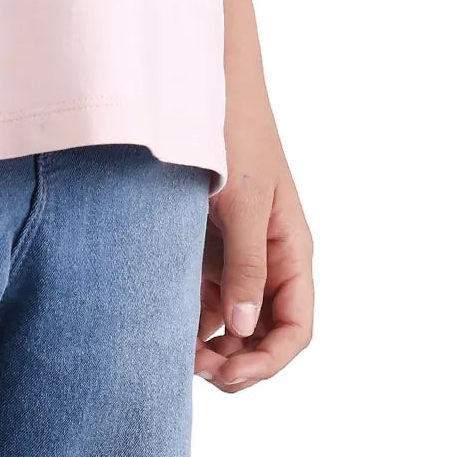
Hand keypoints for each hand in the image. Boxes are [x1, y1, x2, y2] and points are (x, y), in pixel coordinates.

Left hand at [196, 80, 313, 393]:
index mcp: (291, 250)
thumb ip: (247, 264)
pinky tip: (161, 320)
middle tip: (193, 366)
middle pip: (263, 334)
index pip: (295, 328)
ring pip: (230, 321)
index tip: (229, 374)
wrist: (199, 82)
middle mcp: (268, 259)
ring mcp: (236, 254)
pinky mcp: (205, 245)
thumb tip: (245, 330)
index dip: (269, 362)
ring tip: (172, 349)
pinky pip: (203, 294)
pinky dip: (187, 315)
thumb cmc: (234, 132)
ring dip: (207, 343)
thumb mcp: (243, 200)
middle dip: (236, 361)